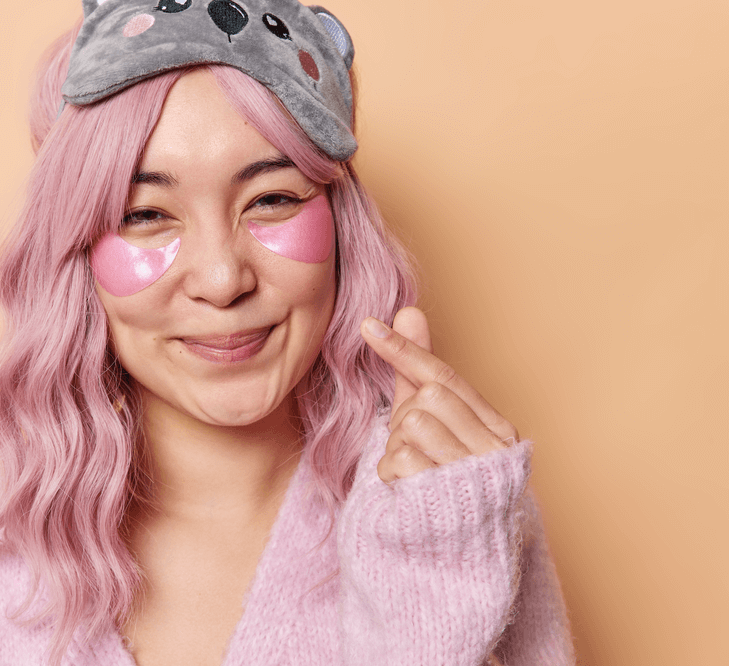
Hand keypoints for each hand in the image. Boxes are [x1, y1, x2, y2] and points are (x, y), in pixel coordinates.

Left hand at [360, 307, 518, 483]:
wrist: (453, 555)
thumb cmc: (441, 476)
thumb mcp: (431, 421)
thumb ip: (418, 370)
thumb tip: (408, 309)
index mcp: (496, 427)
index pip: (444, 376)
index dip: (404, 350)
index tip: (367, 326)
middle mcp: (494, 449)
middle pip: (428, 398)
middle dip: (405, 417)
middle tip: (413, 446)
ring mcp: (474, 475)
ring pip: (412, 425)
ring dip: (397, 447)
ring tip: (413, 471)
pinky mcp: (447, 499)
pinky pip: (401, 460)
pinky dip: (391, 473)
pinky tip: (407, 489)